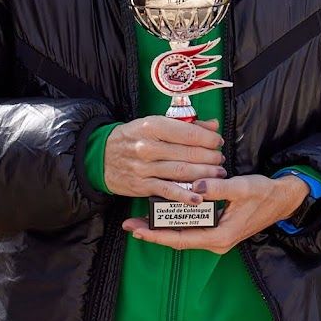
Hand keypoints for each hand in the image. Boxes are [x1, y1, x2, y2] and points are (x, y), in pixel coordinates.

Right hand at [104, 117, 225, 203]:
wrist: (100, 156)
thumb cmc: (134, 137)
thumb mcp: (155, 123)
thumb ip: (186, 124)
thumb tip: (213, 125)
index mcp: (153, 126)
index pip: (189, 133)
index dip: (208, 138)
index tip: (217, 141)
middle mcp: (148, 146)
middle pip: (188, 153)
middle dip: (210, 158)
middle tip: (220, 160)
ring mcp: (144, 168)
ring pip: (181, 172)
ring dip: (204, 174)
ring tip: (218, 174)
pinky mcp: (141, 186)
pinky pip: (167, 190)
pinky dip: (184, 195)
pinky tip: (198, 197)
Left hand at [122, 173, 309, 254]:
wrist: (284, 199)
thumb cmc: (264, 194)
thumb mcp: (242, 188)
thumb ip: (218, 187)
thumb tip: (194, 185)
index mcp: (219, 236)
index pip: (181, 239)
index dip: (157, 235)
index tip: (136, 230)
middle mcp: (216, 242)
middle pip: (179, 240)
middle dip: (154, 232)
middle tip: (130, 223)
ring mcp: (217, 238)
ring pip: (185, 235)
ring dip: (164, 227)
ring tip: (142, 219)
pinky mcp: (219, 231)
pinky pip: (193, 230)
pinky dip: (178, 222)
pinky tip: (167, 213)